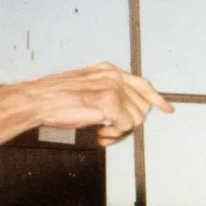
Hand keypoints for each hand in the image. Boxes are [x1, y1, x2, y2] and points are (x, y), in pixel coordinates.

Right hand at [27, 62, 172, 145]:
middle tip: (109, 131)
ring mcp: (112, 87)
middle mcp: (114, 76)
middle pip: (141, 107)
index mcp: (109, 71)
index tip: (168, 109)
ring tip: (102, 132)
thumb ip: (110, 94)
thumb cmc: (58, 99)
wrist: (37, 101)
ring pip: (136, 118)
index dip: (157, 99)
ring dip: (121, 131)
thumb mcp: (89, 89)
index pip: (142, 84)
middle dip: (129, 124)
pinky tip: (101, 134)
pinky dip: (115, 135)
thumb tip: (130, 112)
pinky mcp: (108, 100)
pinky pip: (126, 125)